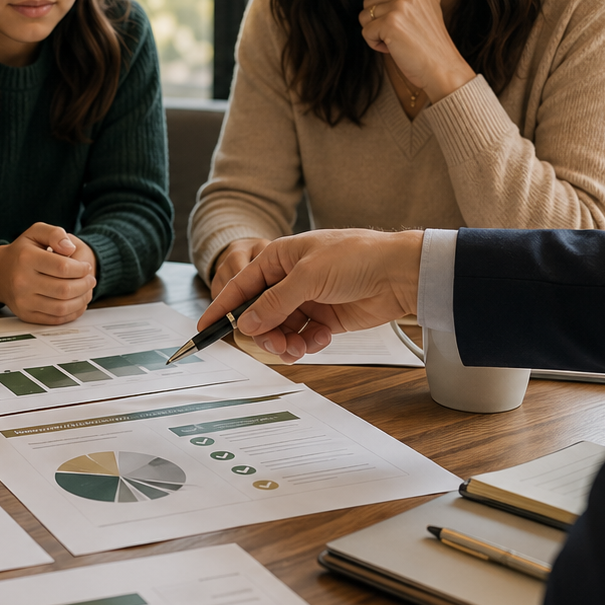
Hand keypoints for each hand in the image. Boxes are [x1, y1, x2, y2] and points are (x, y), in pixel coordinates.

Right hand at [0, 222, 97, 323]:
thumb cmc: (22, 252)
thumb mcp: (36, 232)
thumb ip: (55, 234)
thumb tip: (70, 248)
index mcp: (26, 258)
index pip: (63, 267)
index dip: (81, 269)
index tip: (86, 267)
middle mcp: (22, 281)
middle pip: (64, 289)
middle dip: (84, 285)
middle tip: (90, 280)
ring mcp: (23, 301)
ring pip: (61, 307)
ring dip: (81, 300)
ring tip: (86, 291)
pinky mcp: (26, 315)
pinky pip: (55, 319)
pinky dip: (72, 313)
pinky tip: (77, 303)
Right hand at [198, 229, 423, 360]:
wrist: (400, 272)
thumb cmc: (357, 257)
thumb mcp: (308, 276)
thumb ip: (274, 302)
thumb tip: (247, 323)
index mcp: (278, 258)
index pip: (241, 286)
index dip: (222, 308)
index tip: (205, 330)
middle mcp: (289, 280)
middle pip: (259, 314)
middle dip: (264, 333)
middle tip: (276, 345)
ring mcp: (307, 299)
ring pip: (280, 329)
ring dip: (286, 342)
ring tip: (299, 348)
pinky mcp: (325, 317)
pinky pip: (303, 336)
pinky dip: (307, 343)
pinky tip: (320, 339)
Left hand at [359, 0, 475, 100]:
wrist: (441, 67)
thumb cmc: (433, 42)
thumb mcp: (436, 5)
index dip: (386, 13)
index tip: (406, 25)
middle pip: (368, 3)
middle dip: (377, 23)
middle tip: (401, 35)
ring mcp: (399, 6)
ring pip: (364, 17)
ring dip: (376, 34)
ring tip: (398, 41)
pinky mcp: (390, 23)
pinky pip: (365, 32)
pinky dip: (375, 45)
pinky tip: (395, 48)